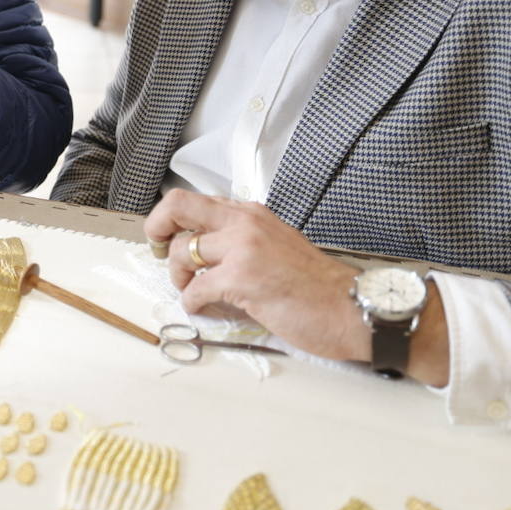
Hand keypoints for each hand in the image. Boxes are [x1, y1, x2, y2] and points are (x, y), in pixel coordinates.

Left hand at [143, 189, 448, 385]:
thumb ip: (240, 241)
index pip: (193, 199)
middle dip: (156, 230)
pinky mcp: (242, 279)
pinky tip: (207, 310)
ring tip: (195, 292)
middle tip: (159, 254)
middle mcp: (244, 223)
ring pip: (180, 253)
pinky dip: (193, 304)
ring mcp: (242, 249)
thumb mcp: (276, 245)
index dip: (168, 217)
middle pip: (177, 208)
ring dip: (179, 278)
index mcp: (251, 214)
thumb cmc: (318, 286)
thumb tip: (202, 253)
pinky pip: (195, 290)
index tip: (162, 236)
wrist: (354, 308)